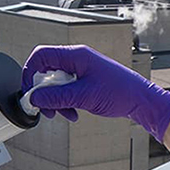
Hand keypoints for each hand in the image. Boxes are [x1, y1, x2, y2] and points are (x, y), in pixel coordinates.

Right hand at [23, 45, 169, 142]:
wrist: (140, 100)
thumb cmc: (120, 92)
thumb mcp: (84, 97)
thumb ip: (57, 97)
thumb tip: (34, 98)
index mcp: (75, 55)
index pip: (41, 56)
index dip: (30, 73)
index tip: (29, 92)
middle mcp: (76, 60)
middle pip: (46, 71)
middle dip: (43, 92)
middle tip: (45, 110)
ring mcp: (80, 71)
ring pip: (55, 83)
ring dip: (54, 101)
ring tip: (63, 114)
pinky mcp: (84, 82)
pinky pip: (65, 90)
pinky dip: (65, 103)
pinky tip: (73, 114)